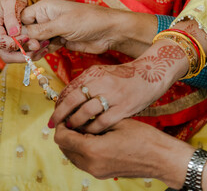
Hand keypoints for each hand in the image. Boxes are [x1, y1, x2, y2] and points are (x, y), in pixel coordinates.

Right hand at [0, 0, 48, 62]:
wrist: (18, 5)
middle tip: (38, 47)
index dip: (14, 42)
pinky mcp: (12, 50)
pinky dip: (33, 55)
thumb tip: (13, 33)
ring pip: (14, 59)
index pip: (0, 41)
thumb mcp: (12, 3)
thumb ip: (12, 16)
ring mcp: (2, 47)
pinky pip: (20, 58)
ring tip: (44, 48)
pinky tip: (44, 49)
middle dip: (23, 53)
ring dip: (29, 56)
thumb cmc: (14, 1)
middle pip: (6, 55)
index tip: (28, 37)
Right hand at [21, 0, 156, 56]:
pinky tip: (38, 57)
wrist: (109, 32)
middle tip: (30, 49)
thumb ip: (41, 31)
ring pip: (36, 41)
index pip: (23, 18)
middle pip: (28, 31)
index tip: (16, 41)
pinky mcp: (60, 41)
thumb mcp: (62, 24)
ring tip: (32, 56)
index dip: (18, 30)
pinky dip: (42, 52)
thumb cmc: (87, 21)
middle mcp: (47, 18)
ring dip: (33, 49)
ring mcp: (54, 30)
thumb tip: (21, 36)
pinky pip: (46, 47)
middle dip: (26, 41)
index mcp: (45, 8)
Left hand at [49, 40, 188, 133]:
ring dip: (75, 123)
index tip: (54, 115)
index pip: (69, 90)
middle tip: (54, 126)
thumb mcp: (102, 73)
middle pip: (73, 100)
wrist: (152, 74)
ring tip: (71, 130)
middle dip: (60, 115)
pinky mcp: (124, 108)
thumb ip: (85, 84)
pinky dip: (92, 129)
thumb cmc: (124, 76)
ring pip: (86, 113)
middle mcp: (101, 82)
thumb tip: (65, 100)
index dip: (59, 104)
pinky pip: (102, 123)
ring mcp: (113, 95)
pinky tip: (88, 134)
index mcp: (93, 73)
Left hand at [54, 118, 194, 188]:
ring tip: (84, 128)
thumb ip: (92, 122)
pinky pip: (82, 162)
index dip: (61, 125)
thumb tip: (76, 118)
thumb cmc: (143, 137)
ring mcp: (96, 172)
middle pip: (64, 148)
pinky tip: (92, 138)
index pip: (62, 137)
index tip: (66, 115)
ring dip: (72, 142)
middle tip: (74, 120)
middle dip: (65, 133)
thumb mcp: (115, 122)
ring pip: (72, 156)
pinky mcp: (102, 175)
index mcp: (92, 150)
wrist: (162, 158)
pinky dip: (81, 150)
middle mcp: (91, 164)